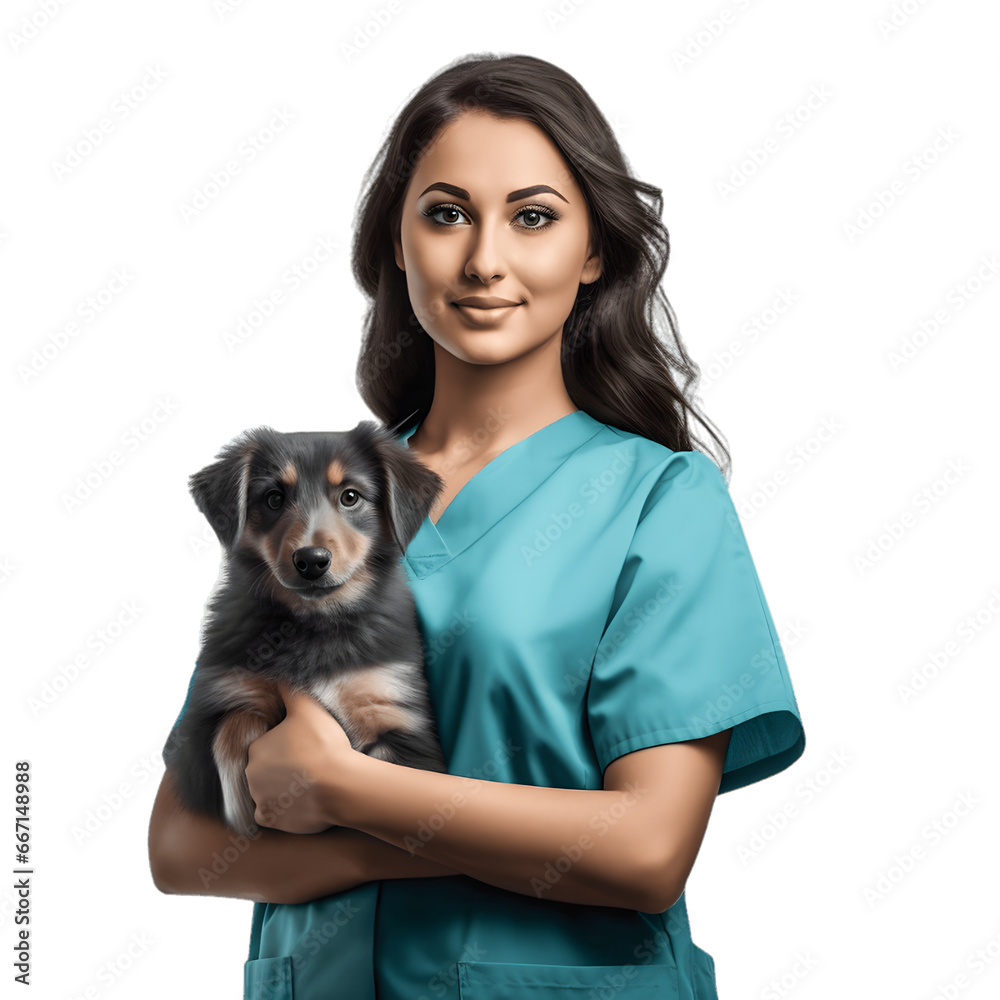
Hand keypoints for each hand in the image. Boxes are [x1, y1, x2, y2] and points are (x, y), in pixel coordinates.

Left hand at [245, 681, 355, 833]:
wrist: (339, 785)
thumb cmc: (323, 744)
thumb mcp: (307, 707)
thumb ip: (289, 689)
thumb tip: (275, 675)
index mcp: (256, 748)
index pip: (267, 744)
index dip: (285, 743)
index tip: (304, 745)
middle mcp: (251, 776)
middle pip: (265, 768)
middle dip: (281, 766)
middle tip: (308, 762)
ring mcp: (260, 800)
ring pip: (267, 791)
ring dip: (281, 788)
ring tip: (307, 782)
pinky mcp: (272, 820)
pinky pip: (272, 814)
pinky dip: (283, 809)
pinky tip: (300, 801)